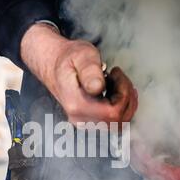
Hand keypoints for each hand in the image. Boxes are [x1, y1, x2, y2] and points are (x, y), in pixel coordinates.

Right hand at [21, 24, 137, 125]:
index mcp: (77, 105)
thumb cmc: (68, 58)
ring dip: (125, 102)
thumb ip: (90, 70)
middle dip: (126, 97)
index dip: (123, 94)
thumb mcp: (82, 55)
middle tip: (117, 76)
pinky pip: (113, 122)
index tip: (116, 73)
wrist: (53, 64)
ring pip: (118, 124)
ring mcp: (84, 122)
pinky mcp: (88, 122)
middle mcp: (79, 119)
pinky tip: (116, 91)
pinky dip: (121, 107)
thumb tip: (97, 88)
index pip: (113, 113)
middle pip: (118, 121)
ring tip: (116, 82)